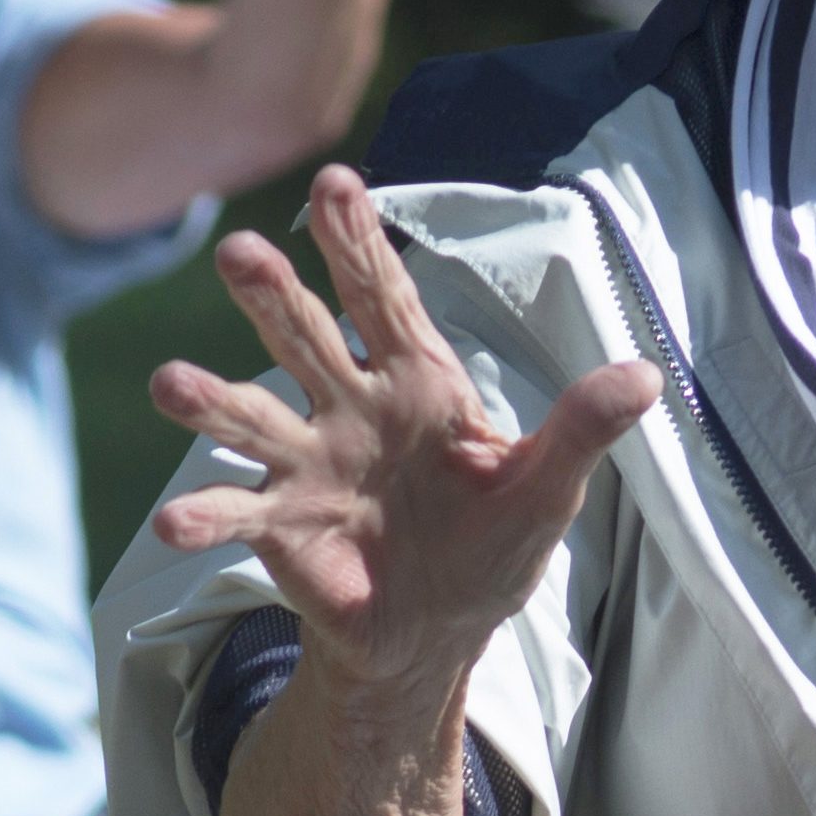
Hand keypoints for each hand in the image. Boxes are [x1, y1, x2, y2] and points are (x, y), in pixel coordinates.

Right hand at [143, 166, 660, 690]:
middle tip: (239, 250)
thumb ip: (582, 429)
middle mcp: (348, 408)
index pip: (383, 298)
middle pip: (304, 338)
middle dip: (272, 295)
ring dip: (210, 398)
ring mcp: (307, 465)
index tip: (335, 181)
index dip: (359, 241)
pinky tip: (174, 522)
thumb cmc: (487, 548)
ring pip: (251, 417)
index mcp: (415, 383)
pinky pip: (238, 517)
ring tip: (169, 382)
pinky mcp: (283, 530)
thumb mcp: (545, 490)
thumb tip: (646, 373)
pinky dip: (204, 516)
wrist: (436, 634)